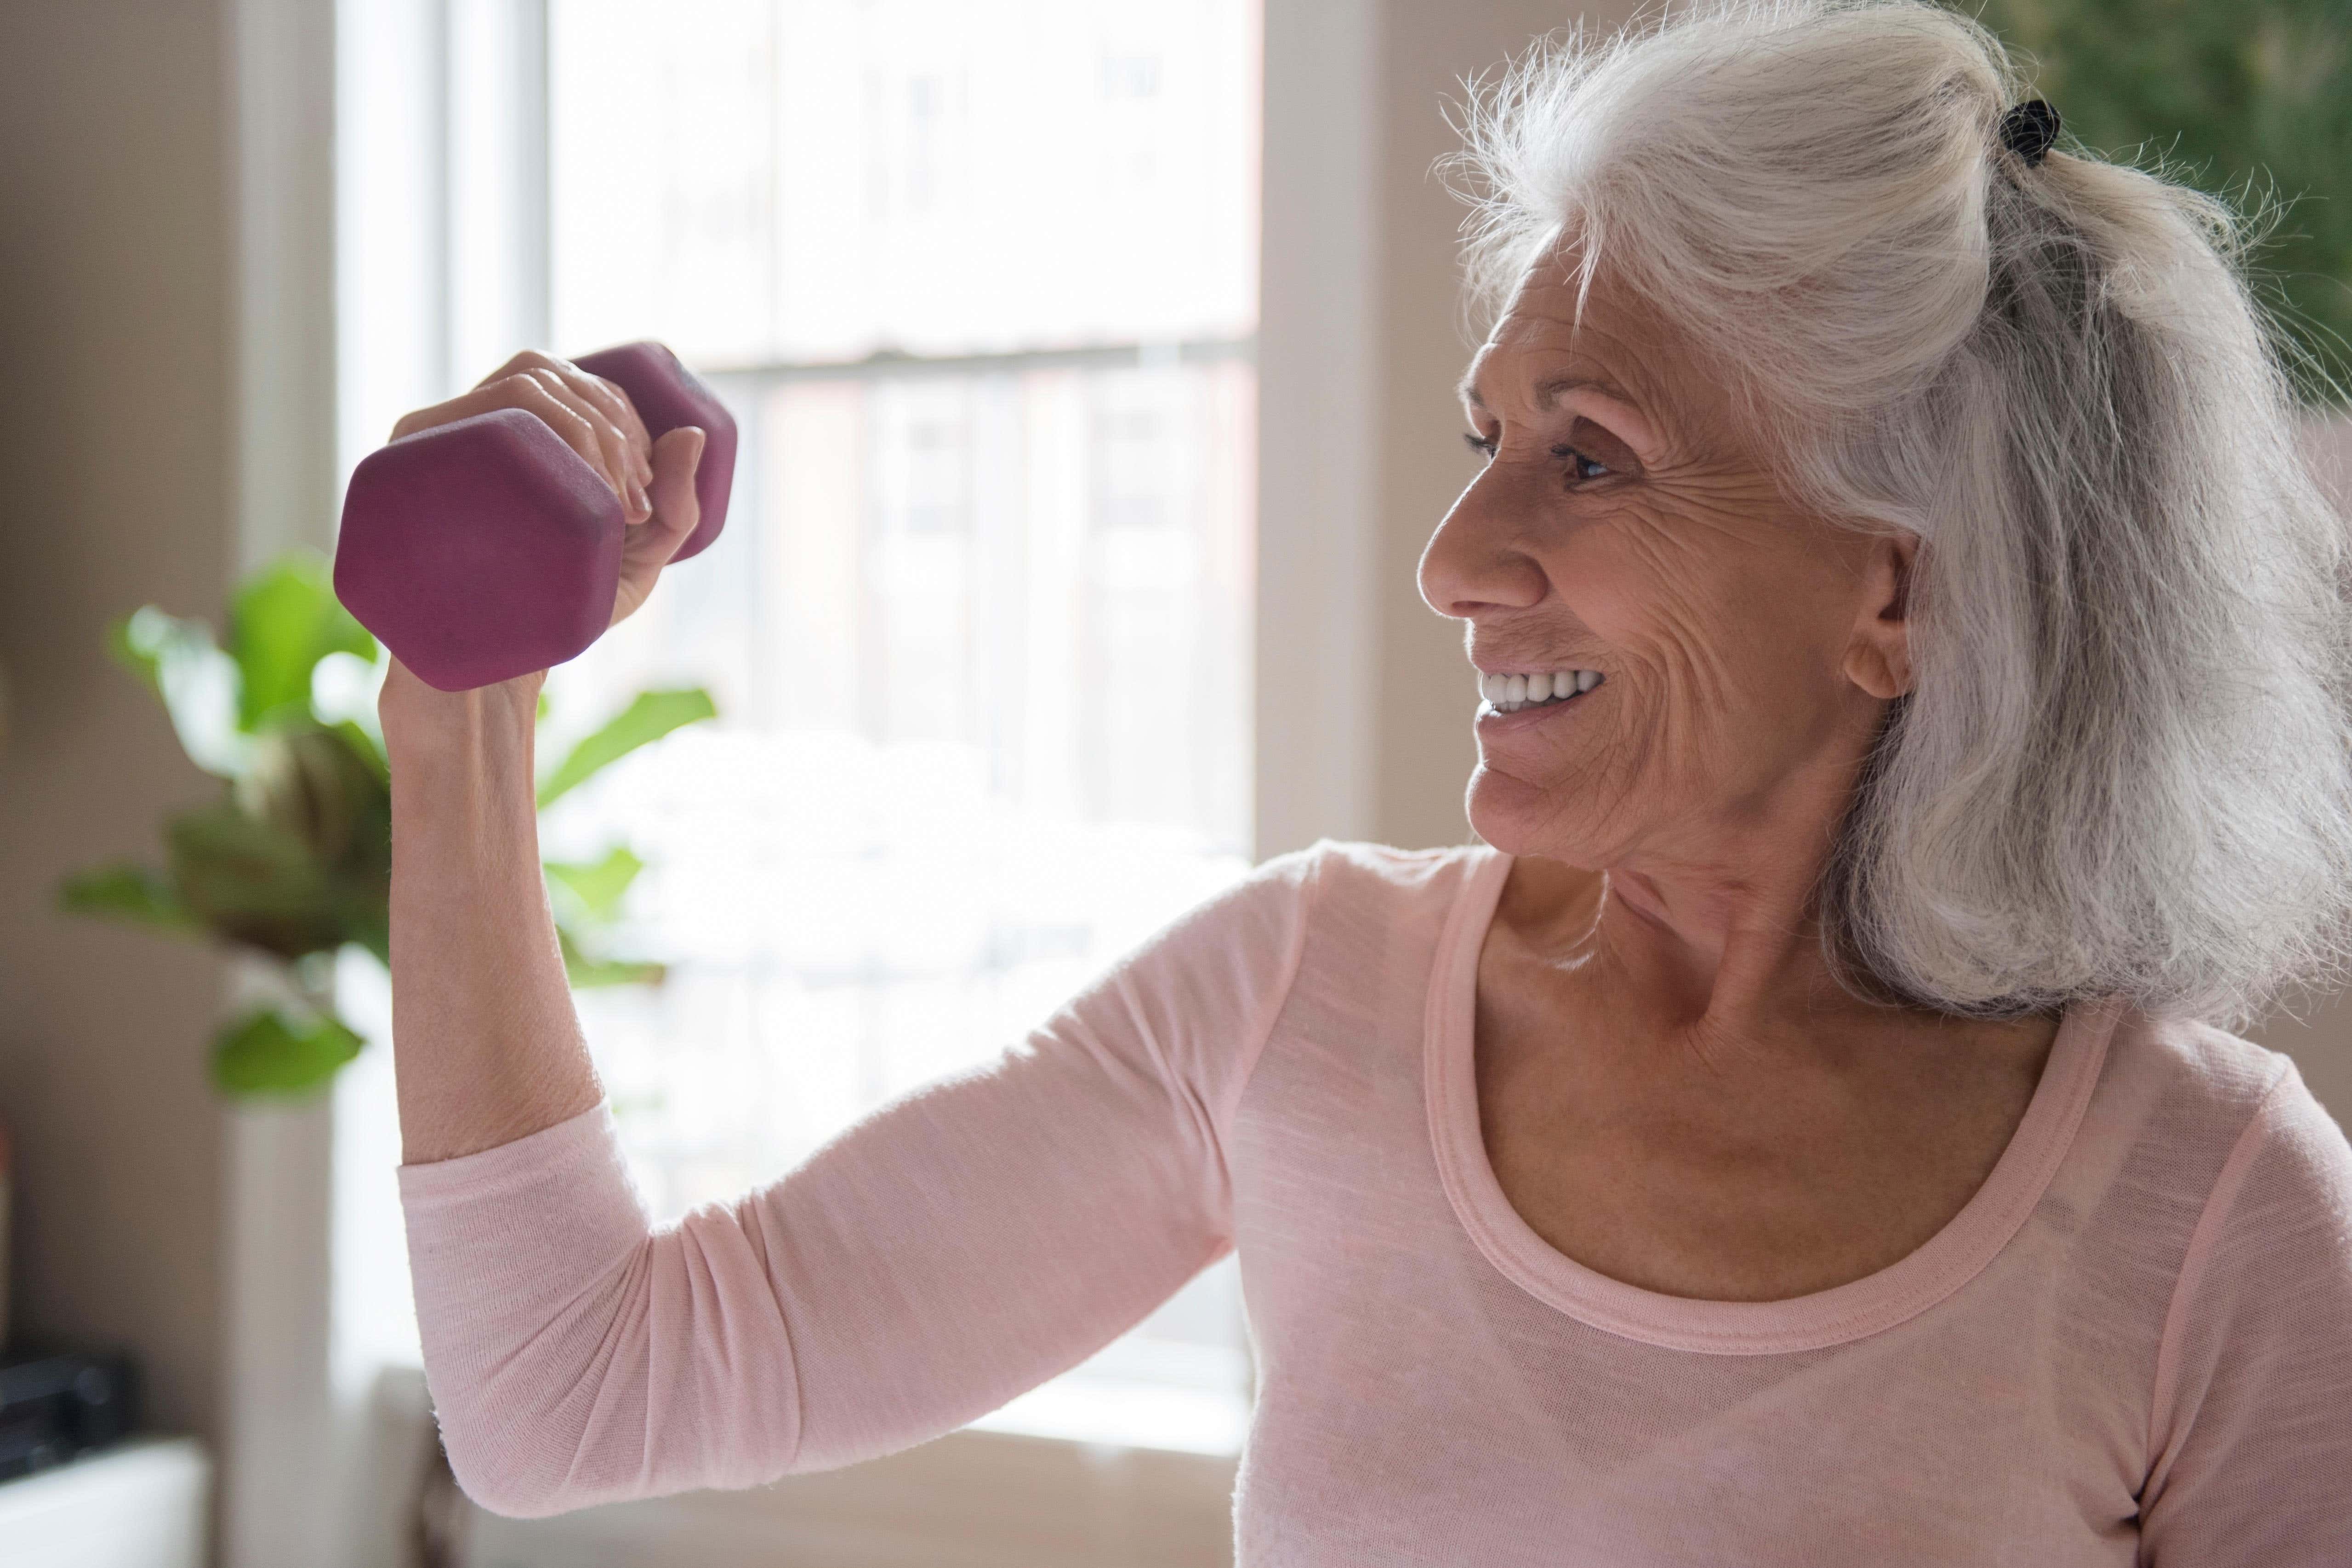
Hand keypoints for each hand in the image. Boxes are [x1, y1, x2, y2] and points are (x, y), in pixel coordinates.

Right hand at [383, 349, 705, 630]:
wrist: (494, 670)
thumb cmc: (561, 616)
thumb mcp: (635, 563)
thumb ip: (675, 505)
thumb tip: (696, 433)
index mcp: (512, 437)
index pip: (571, 383)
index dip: (623, 417)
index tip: (644, 491)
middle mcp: (468, 427)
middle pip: (547, 371)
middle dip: (612, 425)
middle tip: (635, 504)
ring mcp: (434, 441)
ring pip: (523, 384)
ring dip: (588, 432)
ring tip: (615, 504)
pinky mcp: (405, 464)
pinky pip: (480, 417)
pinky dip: (548, 440)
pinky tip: (578, 489)